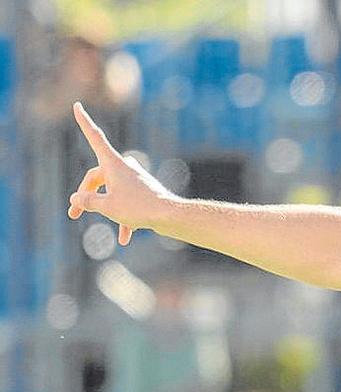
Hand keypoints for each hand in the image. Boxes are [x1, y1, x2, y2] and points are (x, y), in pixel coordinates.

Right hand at [67, 102, 177, 244]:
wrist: (170, 216)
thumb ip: (88, 201)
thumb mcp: (107, 206)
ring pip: (112, 192)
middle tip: (73, 213)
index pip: (94, 137)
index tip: (77, 105)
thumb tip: (77, 197)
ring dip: (106, 210)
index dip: (84, 122)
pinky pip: (128, 201)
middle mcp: (124, 166)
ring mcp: (135, 178)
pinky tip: (125, 239)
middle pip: (97, 177)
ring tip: (101, 230)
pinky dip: (124, 218)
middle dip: (85, 196)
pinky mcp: (143, 190)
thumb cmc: (138, 209)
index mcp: (113, 163)